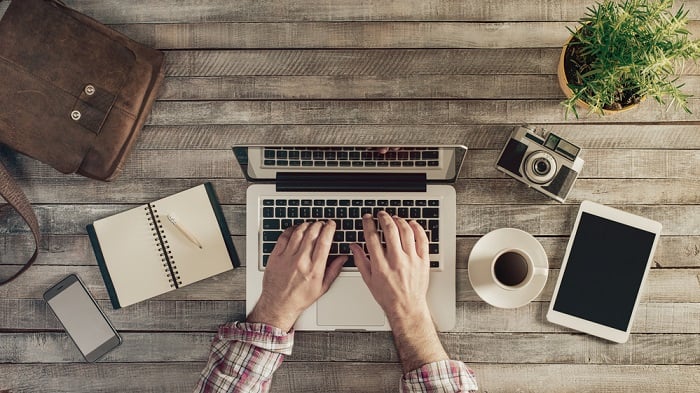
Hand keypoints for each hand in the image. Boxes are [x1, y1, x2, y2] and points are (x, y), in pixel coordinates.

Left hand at [247, 221, 346, 330]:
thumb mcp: (322, 287)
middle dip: (319, 225)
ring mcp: (287, 257)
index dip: (329, 229)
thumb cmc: (299, 298)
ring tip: (310, 225)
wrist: (278, 305)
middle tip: (321, 224)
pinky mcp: (275, 256)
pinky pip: (284, 237)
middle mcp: (301, 261)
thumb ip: (334, 270)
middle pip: (312, 234)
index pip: (324, 242)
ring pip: (298, 233)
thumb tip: (343, 258)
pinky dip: (291, 230)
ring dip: (306, 225)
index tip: (331, 224)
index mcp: (314, 268)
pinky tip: (295, 229)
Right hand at [351, 211, 447, 371]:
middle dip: (383, 218)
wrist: (407, 308)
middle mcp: (396, 261)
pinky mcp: (423, 261)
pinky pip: (422, 239)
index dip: (368, 224)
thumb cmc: (388, 296)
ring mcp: (411, 260)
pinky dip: (417, 228)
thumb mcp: (369, 280)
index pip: (372, 237)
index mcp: (380, 265)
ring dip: (399, 221)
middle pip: (390, 230)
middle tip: (381, 214)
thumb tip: (354, 246)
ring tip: (394, 218)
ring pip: (406, 231)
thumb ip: (360, 260)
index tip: (368, 218)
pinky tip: (411, 224)